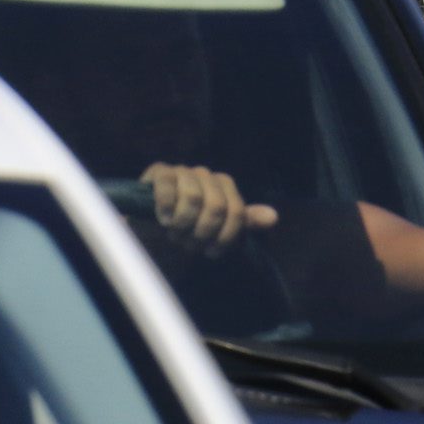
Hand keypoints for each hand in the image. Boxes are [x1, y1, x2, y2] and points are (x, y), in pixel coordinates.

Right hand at [143, 162, 275, 255]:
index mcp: (224, 186)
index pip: (237, 212)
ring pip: (193, 197)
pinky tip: (163, 219)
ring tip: (174, 233)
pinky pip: (167, 184)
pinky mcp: (159, 172)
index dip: (225, 238)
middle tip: (188, 244)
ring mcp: (183, 171)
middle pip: (217, 206)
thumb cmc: (185, 232)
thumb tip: (273, 217)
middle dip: (202, 232)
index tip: (211, 252)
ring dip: (183, 224)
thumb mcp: (218, 231)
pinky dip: (166, 206)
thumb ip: (243, 222)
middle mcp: (205, 175)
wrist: (149, 234)